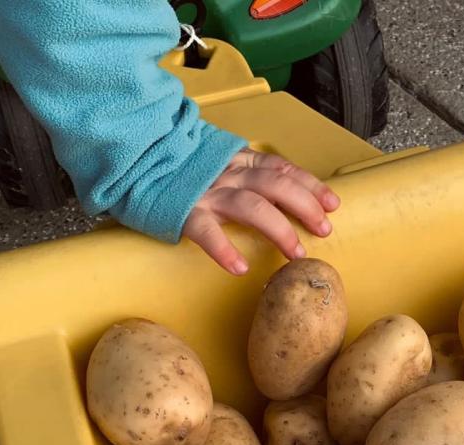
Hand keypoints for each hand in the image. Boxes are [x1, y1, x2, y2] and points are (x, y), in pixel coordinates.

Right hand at [183, 149, 339, 274]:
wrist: (131, 158)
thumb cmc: (178, 168)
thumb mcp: (216, 160)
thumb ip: (245, 171)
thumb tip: (281, 191)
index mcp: (237, 160)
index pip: (282, 169)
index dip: (310, 185)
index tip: (332, 203)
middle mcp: (227, 174)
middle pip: (275, 186)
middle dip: (304, 207)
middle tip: (323, 230)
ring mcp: (205, 192)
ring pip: (251, 207)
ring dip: (278, 229)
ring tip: (295, 254)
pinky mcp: (181, 211)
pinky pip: (206, 231)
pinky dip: (224, 249)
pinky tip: (239, 267)